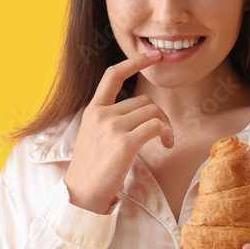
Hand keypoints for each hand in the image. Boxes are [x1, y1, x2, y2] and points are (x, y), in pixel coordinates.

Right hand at [63, 50, 171, 213]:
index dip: (135, 62)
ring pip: (153, 112)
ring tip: (166, 141)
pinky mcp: (124, 143)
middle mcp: (101, 114)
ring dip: (167, 126)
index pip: (113, 75)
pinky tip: (166, 145)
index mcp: (92, 110)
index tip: (152, 55)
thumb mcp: (95, 136)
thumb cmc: (93, 169)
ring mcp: (112, 127)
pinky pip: (156, 127)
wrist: (82, 194)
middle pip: (145, 101)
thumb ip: (111, 119)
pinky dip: (167, 134)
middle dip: (161, 116)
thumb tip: (139, 113)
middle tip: (165, 134)